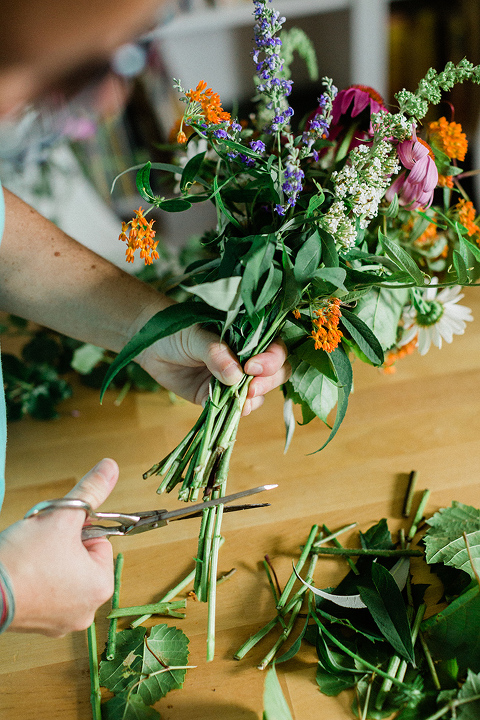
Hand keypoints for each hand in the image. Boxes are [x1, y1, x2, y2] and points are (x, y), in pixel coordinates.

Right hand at [0, 459, 118, 636]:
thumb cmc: (23, 559)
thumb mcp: (61, 516)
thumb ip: (90, 491)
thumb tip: (110, 468)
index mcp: (101, 585)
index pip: (99, 542)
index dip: (77, 530)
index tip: (58, 532)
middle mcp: (87, 610)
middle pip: (82, 559)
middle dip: (63, 546)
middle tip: (42, 545)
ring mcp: (62, 622)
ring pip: (64, 574)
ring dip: (50, 561)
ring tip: (31, 559)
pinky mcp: (40, 625)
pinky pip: (46, 592)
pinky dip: (37, 580)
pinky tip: (23, 573)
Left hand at [137, 324, 290, 414]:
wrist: (150, 346)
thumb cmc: (177, 331)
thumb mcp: (196, 336)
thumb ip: (216, 352)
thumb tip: (235, 375)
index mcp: (249, 338)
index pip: (274, 349)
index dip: (271, 359)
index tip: (253, 366)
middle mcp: (246, 360)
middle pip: (274, 374)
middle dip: (268, 382)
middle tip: (251, 388)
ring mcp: (233, 380)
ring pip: (258, 393)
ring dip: (255, 399)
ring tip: (244, 400)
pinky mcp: (217, 398)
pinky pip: (233, 408)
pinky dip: (236, 411)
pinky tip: (235, 411)